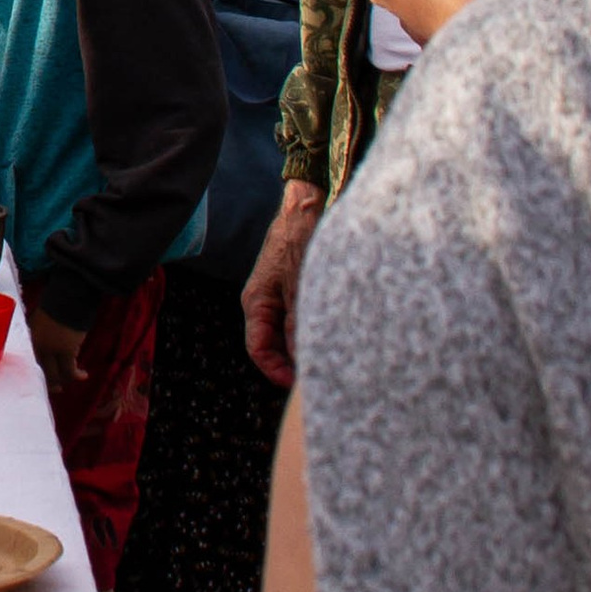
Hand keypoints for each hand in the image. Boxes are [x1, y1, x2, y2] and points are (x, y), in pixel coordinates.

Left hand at [27, 300, 86, 393]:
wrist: (68, 297)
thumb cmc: (57, 304)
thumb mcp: (42, 318)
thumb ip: (41, 333)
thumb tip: (45, 343)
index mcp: (30, 336)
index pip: (31, 359)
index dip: (37, 370)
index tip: (42, 376)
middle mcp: (38, 345)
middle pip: (41, 370)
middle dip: (48, 381)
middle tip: (55, 388)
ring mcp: (51, 350)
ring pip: (55, 373)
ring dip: (62, 380)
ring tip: (66, 385)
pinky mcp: (67, 352)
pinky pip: (69, 370)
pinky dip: (76, 375)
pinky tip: (83, 375)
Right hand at [241, 181, 323, 387]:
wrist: (308, 208)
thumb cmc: (298, 240)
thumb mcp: (298, 286)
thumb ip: (297, 323)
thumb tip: (303, 359)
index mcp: (256, 303)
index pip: (258, 349)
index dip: (276, 371)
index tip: (297, 383)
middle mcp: (266, 304)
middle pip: (274, 346)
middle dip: (293, 362)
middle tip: (320, 373)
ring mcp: (281, 298)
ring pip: (290, 334)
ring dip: (306, 345)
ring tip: (329, 355)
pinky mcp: (297, 291)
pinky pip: (301, 320)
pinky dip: (314, 330)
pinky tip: (333, 335)